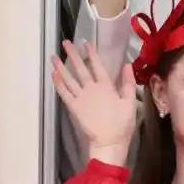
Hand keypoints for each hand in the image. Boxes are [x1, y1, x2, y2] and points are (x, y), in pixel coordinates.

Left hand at [51, 40, 135, 164]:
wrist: (108, 141)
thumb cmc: (122, 122)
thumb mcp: (130, 102)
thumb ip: (127, 83)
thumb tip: (127, 64)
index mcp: (106, 86)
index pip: (97, 66)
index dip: (91, 53)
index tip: (85, 42)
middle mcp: (91, 89)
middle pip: (80, 69)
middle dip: (73, 55)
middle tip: (65, 43)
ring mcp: (80, 98)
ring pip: (69, 79)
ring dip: (61, 67)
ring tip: (54, 56)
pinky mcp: (74, 107)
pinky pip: (64, 93)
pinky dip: (58, 83)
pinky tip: (54, 75)